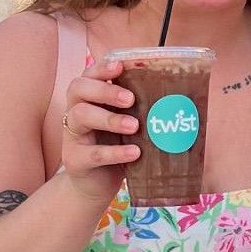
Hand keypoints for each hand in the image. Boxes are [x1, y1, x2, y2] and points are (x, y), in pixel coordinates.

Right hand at [60, 58, 139, 203]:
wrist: (97, 184)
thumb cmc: (116, 146)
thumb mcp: (127, 125)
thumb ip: (139, 109)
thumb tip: (178, 96)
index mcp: (89, 99)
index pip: (88, 75)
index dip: (101, 68)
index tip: (120, 67)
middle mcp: (75, 112)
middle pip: (78, 89)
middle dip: (105, 90)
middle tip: (130, 99)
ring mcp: (73, 136)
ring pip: (81, 116)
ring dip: (110, 119)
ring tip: (135, 126)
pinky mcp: (75, 160)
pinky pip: (93, 153)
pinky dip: (115, 152)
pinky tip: (135, 152)